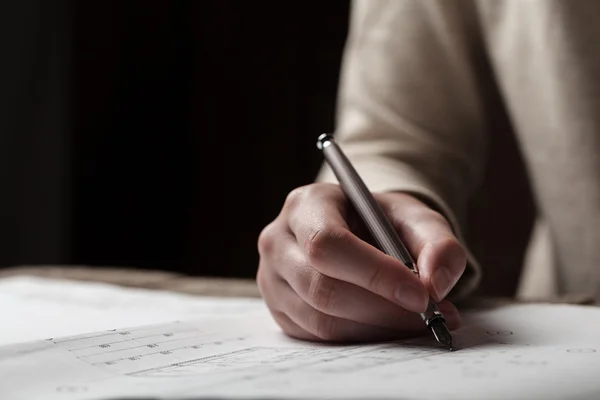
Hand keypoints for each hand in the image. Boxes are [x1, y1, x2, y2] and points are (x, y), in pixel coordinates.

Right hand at [256, 183, 465, 341]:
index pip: (327, 243)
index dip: (374, 273)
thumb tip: (436, 285)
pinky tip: (389, 326)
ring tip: (418, 322)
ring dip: (376, 328)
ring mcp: (272, 279)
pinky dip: (362, 338)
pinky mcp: (279, 310)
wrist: (355, 232)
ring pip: (320, 320)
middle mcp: (278, 240)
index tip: (420, 296)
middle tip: (430, 317)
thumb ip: (437, 243)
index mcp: (305, 205)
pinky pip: (318, 337)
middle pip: (321, 287)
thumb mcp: (415, 218)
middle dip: (381, 309)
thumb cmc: (381, 223)